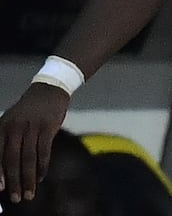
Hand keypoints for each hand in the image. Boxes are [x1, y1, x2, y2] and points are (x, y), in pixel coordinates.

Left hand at [0, 83, 70, 203]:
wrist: (49, 90)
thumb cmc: (29, 110)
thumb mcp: (12, 122)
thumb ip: (7, 141)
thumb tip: (5, 169)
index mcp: (2, 127)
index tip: (0, 190)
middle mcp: (15, 128)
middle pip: (12, 159)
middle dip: (14, 181)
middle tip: (16, 198)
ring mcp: (32, 127)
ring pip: (29, 158)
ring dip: (29, 179)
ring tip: (29, 193)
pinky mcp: (48, 127)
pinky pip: (44, 152)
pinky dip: (43, 167)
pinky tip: (41, 176)